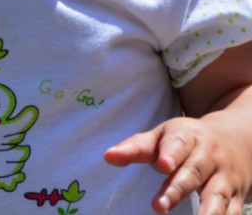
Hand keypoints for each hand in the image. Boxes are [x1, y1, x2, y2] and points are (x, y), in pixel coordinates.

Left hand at [105, 114, 251, 214]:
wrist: (235, 138)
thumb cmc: (186, 140)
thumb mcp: (162, 136)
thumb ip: (136, 147)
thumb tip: (108, 156)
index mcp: (189, 137)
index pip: (179, 143)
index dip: (171, 154)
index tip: (162, 164)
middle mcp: (210, 156)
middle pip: (194, 172)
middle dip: (177, 189)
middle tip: (158, 206)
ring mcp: (225, 177)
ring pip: (217, 195)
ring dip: (206, 211)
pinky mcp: (237, 195)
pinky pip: (233, 211)